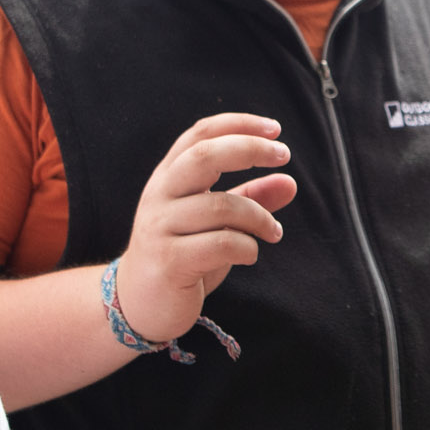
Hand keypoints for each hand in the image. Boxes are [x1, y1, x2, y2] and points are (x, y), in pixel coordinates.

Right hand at [116, 114, 297, 343]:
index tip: (275, 129)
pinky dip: (247, 247)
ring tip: (274, 232)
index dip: (237, 124)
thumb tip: (291, 182)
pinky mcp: (169, 261)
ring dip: (259, 216)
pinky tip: (250, 254)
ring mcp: (160, 227)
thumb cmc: (183, 256)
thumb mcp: (217, 223)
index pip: (200, 134)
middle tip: (283, 155)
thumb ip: (250, 200)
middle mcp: (160, 195)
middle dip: (249, 149)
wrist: (138, 304)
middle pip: (204, 156)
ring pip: (221, 205)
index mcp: (169, 177)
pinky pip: (221, 243)